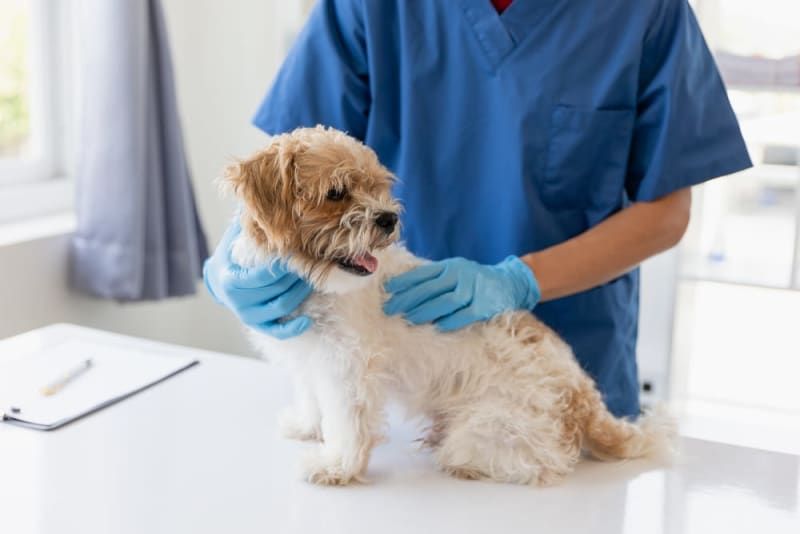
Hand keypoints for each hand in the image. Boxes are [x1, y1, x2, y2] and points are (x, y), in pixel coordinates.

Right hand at [203, 219, 312, 338]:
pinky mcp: (258, 325)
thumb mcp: (235, 237)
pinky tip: (307, 321)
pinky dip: (293, 328)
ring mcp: (248, 315)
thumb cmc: (232, 254)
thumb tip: (259, 198)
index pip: (262, 275)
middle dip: (297, 274)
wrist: (219, 279)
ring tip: (315, 277)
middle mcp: (237, 302)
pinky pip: (278, 331)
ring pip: (282, 307)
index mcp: (230, 280)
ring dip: (301, 292)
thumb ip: (248, 223)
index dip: (283, 263)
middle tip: (314, 260)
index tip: (298, 249)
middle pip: (275, 290)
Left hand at [383, 256, 539, 331]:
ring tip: (409, 319)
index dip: (404, 282)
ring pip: (446, 301)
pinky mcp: (485, 305)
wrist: (511, 281)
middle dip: (408, 299)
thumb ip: (436, 278)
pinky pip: (465, 314)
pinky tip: (437, 327)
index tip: (387, 291)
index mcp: (450, 266)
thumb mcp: (456, 271)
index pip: (423, 273)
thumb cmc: (476, 280)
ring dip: (425, 311)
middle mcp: (461, 275)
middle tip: (390, 309)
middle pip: (430, 288)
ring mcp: (474, 290)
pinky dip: (450, 320)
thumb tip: (404, 290)